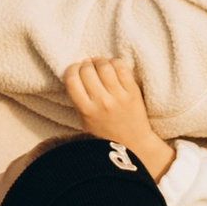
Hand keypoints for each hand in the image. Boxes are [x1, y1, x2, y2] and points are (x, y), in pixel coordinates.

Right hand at [63, 51, 173, 178]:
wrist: (134, 143)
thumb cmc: (106, 133)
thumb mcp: (84, 120)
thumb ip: (79, 99)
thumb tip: (77, 72)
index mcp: (86, 111)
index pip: (72, 80)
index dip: (72, 69)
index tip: (75, 70)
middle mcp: (102, 102)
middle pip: (87, 70)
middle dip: (85, 65)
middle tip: (88, 67)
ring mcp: (119, 97)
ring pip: (104, 66)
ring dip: (99, 61)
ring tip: (99, 65)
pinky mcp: (133, 92)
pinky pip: (122, 68)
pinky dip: (115, 62)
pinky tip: (113, 67)